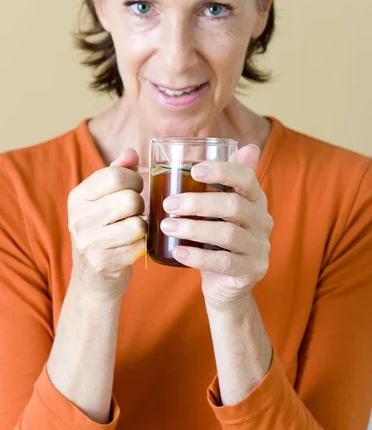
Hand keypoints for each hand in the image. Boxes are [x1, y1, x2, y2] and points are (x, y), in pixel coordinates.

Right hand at [68, 149, 146, 300]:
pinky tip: (131, 247)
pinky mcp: (104, 263)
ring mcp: (89, 242)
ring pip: (138, 223)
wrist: (92, 281)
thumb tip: (131, 152)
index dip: (134, 179)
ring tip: (132, 230)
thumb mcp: (102, 200)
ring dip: (142, 227)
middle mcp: (79, 218)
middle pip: (131, 199)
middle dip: (139, 206)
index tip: (135, 188)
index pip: (115, 175)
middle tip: (133, 214)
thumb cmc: (102, 233)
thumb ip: (116, 173)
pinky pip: (140, 245)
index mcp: (77, 197)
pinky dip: (142, 245)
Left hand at [160, 145, 272, 309]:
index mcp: (256, 199)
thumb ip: (223, 180)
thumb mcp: (220, 209)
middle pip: (233, 205)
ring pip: (227, 233)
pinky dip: (198, 256)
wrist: (227, 285)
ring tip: (165, 226)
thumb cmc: (218, 239)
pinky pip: (223, 262)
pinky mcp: (251, 270)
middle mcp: (262, 221)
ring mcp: (259, 247)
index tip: (194, 168)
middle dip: (197, 202)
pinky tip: (178, 251)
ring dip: (192, 228)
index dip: (222, 170)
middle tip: (168, 204)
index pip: (247, 177)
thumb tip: (240, 144)